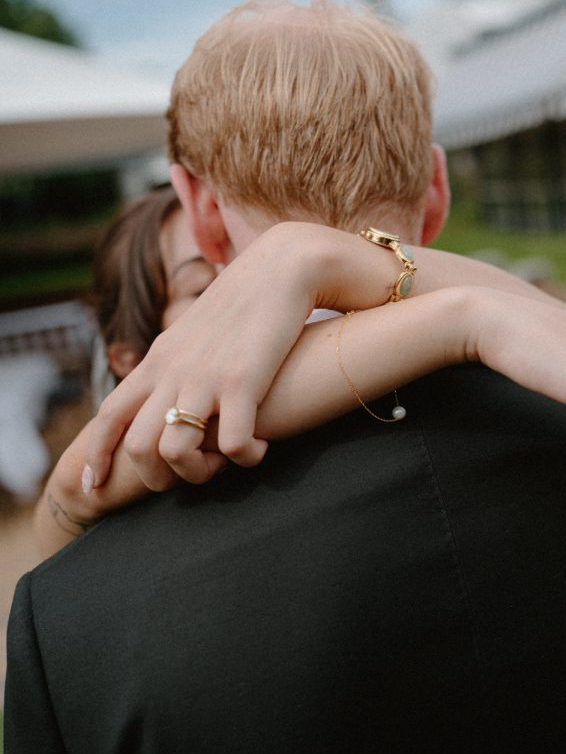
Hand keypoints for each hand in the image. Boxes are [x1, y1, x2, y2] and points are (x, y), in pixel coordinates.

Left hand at [85, 223, 328, 490]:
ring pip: (175, 452)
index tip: (95, 486)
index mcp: (158, 361)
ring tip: (225, 462)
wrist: (283, 267)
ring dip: (200, 474)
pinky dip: (245, 458)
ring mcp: (205, 378)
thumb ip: (177, 364)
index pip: (109, 415)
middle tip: (193, 473)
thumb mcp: (195, 333)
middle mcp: (173, 372)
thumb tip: (170, 398)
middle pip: (137, 447)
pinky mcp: (244, 381)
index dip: (97, 456)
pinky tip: (260, 446)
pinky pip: (231, 445)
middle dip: (158, 478)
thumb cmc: (246, 303)